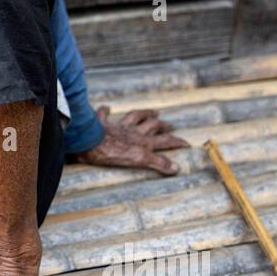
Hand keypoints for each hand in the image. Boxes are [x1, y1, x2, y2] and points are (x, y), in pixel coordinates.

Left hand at [66, 106, 188, 175]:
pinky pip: (104, 114)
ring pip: (135, 116)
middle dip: (163, 126)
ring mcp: (119, 126)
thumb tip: (176, 168)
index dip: (176, 142)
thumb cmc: (112, 153)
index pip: (163, 141)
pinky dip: (106, 111)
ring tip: (153, 112)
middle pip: (152, 126)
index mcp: (142, 142)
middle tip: (171, 125)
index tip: (186, 143)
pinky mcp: (103, 124)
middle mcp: (133, 132)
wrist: (90, 142)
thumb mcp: (138, 160)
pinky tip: (107, 107)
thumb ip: (157, 163)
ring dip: (145, 113)